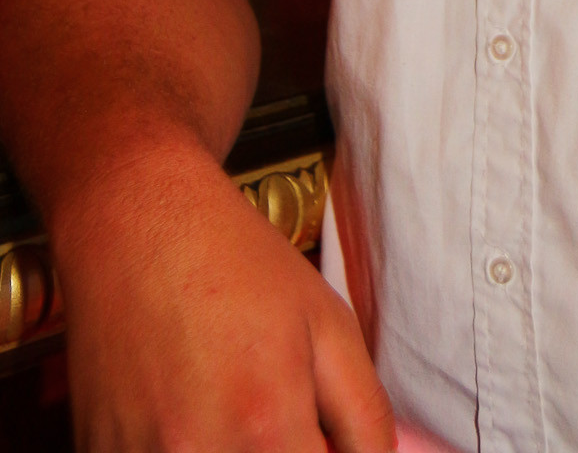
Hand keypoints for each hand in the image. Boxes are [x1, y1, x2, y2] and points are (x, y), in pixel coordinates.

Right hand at [54, 142, 395, 452]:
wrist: (137, 224)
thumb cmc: (238, 265)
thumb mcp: (330, 326)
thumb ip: (364, 418)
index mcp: (266, 425)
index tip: (316, 434)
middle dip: (280, 451)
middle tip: (278, 415)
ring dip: (230, 450)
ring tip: (229, 402)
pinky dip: (179, 447)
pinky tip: (183, 408)